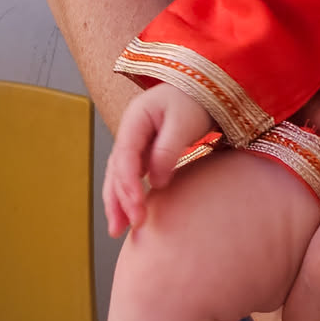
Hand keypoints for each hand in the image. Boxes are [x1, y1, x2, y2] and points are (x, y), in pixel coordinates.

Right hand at [101, 83, 215, 235]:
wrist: (203, 89)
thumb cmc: (195, 101)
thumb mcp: (184, 122)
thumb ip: (168, 150)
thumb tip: (156, 182)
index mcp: (135, 118)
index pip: (125, 156)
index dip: (128, 185)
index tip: (137, 209)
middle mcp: (129, 131)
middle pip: (116, 169)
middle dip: (117, 200)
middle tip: (124, 228)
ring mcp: (134, 142)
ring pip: (118, 175)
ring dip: (117, 202)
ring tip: (117, 231)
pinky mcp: (143, 152)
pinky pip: (130, 176)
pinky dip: (127, 195)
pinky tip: (130, 214)